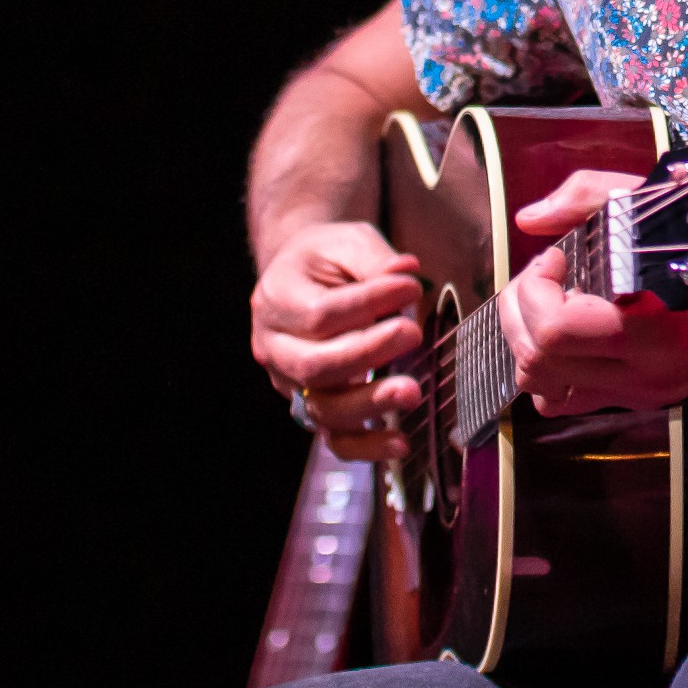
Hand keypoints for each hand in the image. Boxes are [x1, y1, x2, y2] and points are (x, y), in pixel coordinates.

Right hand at [250, 219, 423, 461]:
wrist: (301, 279)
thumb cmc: (329, 258)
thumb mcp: (347, 241)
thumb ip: (375, 258)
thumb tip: (406, 272)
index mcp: (276, 300)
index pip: (319, 314)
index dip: (368, 303)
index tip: (411, 288)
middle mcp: (274, 348)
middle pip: (314, 366)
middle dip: (367, 354)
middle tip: (413, 335)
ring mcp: (290, 384)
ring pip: (322, 409)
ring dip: (370, 403)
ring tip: (412, 391)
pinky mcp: (312, 408)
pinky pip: (334, 438)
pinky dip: (366, 446)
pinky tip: (400, 443)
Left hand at [501, 168, 687, 414]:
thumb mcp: (667, 204)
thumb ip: (592, 199)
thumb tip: (531, 218)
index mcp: (656, 332)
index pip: (556, 330)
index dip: (536, 287)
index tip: (556, 254)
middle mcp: (644, 376)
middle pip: (538, 361)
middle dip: (523, 309)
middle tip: (546, 272)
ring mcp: (640, 394)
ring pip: (542, 389)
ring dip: (530, 340)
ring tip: (551, 301)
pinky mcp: (639, 399)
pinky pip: (565, 401)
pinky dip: (549, 370)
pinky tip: (567, 332)